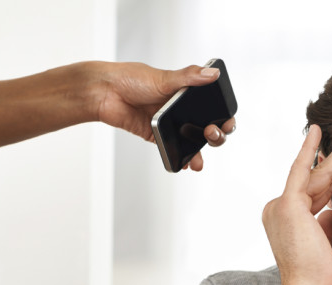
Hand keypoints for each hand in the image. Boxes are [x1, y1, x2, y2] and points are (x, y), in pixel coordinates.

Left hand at [91, 62, 236, 170]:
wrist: (104, 93)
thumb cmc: (131, 78)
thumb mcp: (164, 77)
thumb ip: (189, 77)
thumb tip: (213, 73)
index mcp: (187, 92)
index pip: (214, 107)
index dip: (225, 116)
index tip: (227, 122)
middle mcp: (182, 109)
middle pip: (208, 126)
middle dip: (216, 135)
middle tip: (210, 133)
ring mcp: (172, 124)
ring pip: (193, 142)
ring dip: (200, 152)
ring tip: (198, 160)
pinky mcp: (158, 136)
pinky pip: (174, 149)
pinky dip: (182, 158)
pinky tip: (185, 164)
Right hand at [261, 125, 331, 284]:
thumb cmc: (322, 279)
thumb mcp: (328, 245)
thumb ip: (327, 225)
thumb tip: (330, 211)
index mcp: (290, 222)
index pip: (316, 192)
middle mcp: (279, 211)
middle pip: (316, 178)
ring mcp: (281, 206)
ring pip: (316, 173)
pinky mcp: (287, 204)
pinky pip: (301, 170)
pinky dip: (310, 150)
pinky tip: (320, 133)